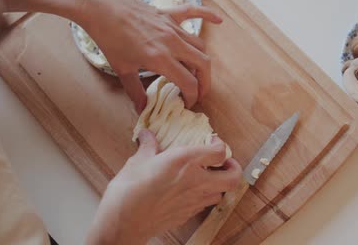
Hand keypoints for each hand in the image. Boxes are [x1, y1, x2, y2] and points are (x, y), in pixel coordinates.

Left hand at [75, 0, 222, 111]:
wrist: (102, 8)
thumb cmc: (110, 39)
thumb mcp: (122, 69)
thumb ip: (135, 90)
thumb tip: (142, 109)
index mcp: (161, 59)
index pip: (188, 83)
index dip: (192, 96)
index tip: (187, 103)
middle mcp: (172, 43)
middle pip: (203, 64)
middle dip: (205, 82)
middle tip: (199, 92)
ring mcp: (172, 27)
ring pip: (199, 45)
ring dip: (202, 61)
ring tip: (196, 72)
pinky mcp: (168, 14)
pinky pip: (193, 12)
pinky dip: (207, 15)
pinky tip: (219, 20)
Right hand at [86, 129, 241, 244]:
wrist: (124, 223)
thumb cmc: (129, 190)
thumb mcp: (138, 160)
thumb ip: (148, 146)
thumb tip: (146, 135)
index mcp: (186, 161)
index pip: (219, 151)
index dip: (220, 145)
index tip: (213, 142)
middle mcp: (196, 181)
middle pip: (233, 178)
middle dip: (233, 169)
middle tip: (225, 163)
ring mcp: (193, 201)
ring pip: (221, 193)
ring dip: (219, 185)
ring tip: (208, 178)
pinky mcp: (187, 215)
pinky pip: (205, 205)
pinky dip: (204, 197)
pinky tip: (190, 192)